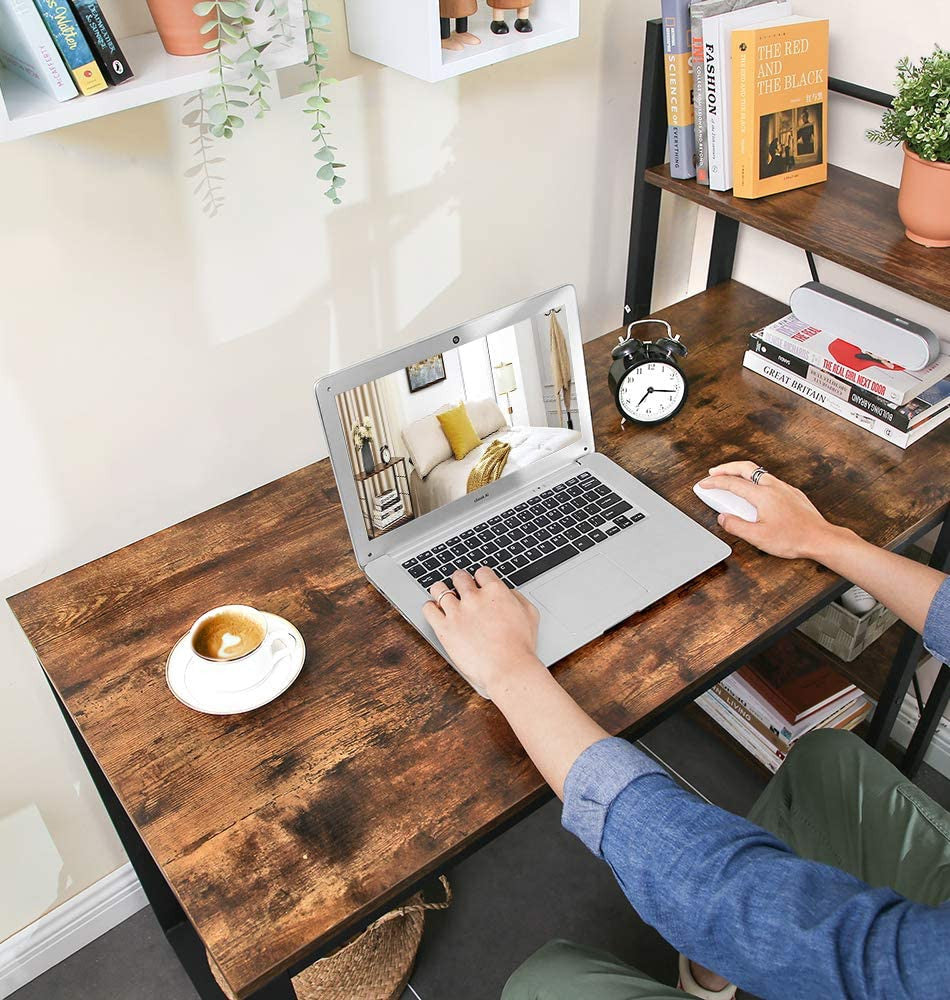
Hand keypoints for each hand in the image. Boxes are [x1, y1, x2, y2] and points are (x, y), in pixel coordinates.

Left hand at [423, 568, 541, 695]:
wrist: (509, 669)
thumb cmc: (521, 647)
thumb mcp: (530, 615)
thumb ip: (517, 598)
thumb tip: (507, 593)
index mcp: (495, 591)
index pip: (481, 572)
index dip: (480, 578)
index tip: (478, 584)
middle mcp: (474, 598)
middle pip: (459, 577)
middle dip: (460, 581)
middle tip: (460, 589)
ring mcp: (457, 612)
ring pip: (439, 589)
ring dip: (441, 591)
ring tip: (442, 596)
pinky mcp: (444, 628)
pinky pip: (428, 609)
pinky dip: (430, 607)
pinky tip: (435, 611)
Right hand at [699, 460, 836, 560]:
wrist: (821, 539)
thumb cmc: (793, 538)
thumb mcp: (758, 537)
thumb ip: (736, 526)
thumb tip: (723, 518)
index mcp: (762, 495)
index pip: (732, 483)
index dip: (714, 483)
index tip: (704, 484)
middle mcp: (773, 487)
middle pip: (745, 468)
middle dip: (726, 468)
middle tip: (714, 472)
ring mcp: (784, 488)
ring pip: (758, 472)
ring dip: (741, 472)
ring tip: (731, 479)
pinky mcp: (792, 493)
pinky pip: (769, 479)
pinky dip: (755, 480)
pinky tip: (755, 490)